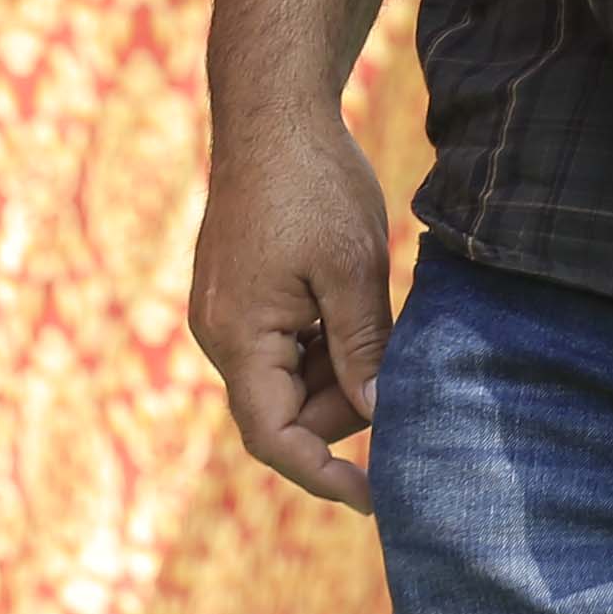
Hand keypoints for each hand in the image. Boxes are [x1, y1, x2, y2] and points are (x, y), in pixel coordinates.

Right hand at [184, 108, 399, 505]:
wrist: (273, 115)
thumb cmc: (314, 184)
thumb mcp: (354, 268)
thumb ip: (362, 349)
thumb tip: (377, 416)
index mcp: (238, 336)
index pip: (273, 437)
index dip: (322, 475)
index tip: (374, 497)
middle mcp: (219, 334)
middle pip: (284, 412)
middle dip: (343, 404)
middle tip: (393, 359)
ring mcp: (224, 315)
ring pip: (287, 381)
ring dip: (336, 370)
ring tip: (371, 309)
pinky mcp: (238, 298)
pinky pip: (282, 348)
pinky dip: (322, 343)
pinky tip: (350, 298)